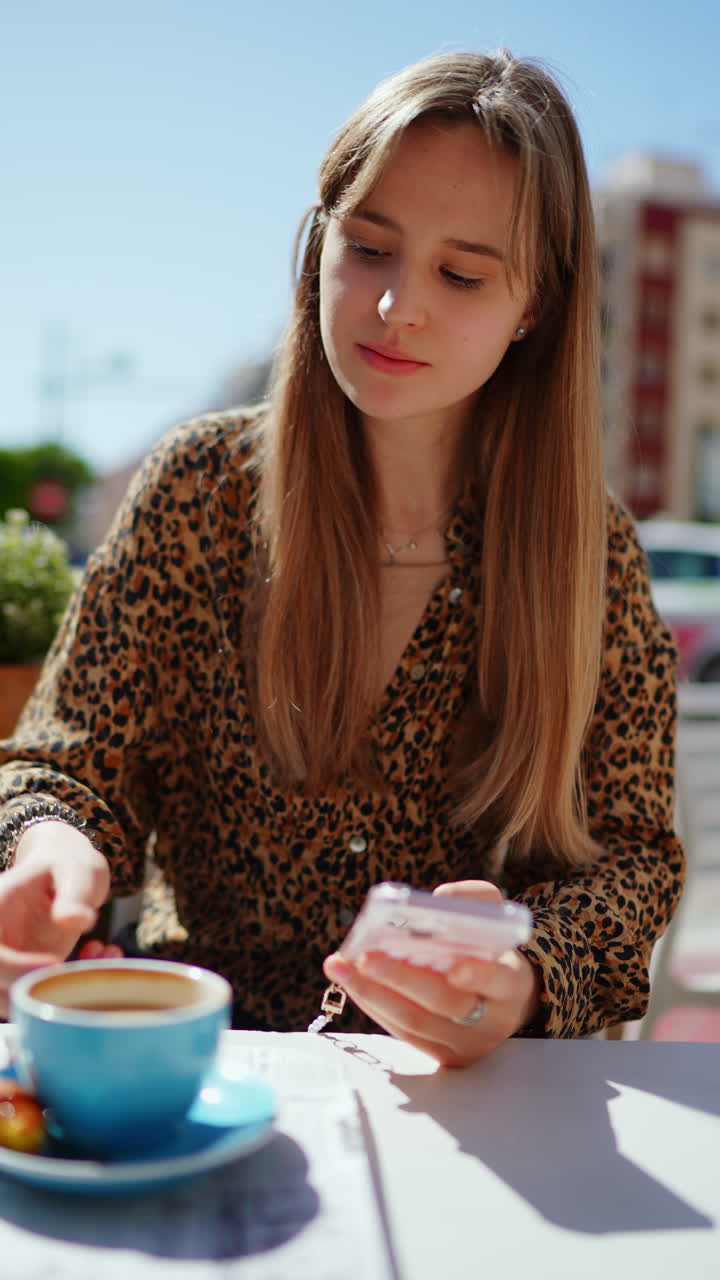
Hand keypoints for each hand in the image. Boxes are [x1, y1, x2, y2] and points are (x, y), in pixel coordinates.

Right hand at [0, 821, 113, 1015]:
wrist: (70, 872)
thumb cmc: (69, 865)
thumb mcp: (76, 869)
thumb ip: (75, 892)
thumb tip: (73, 920)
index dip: (14, 969)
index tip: (53, 963)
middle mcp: (0, 941)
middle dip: (42, 988)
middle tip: (82, 966)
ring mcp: (13, 962)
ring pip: (19, 1000)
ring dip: (61, 991)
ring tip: (100, 952)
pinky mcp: (31, 975)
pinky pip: (41, 997)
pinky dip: (73, 989)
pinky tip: (99, 952)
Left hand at [323, 880, 541, 1067]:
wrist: (500, 999)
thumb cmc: (491, 950)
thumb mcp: (495, 918)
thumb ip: (476, 900)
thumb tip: (439, 899)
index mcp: (512, 984)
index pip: (500, 981)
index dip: (479, 975)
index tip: (455, 967)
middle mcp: (492, 1021)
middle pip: (446, 1004)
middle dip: (403, 980)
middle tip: (367, 957)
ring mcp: (466, 1044)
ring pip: (415, 1023)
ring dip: (373, 993)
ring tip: (340, 966)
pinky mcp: (441, 1055)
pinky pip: (402, 1032)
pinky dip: (374, 1004)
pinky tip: (351, 980)